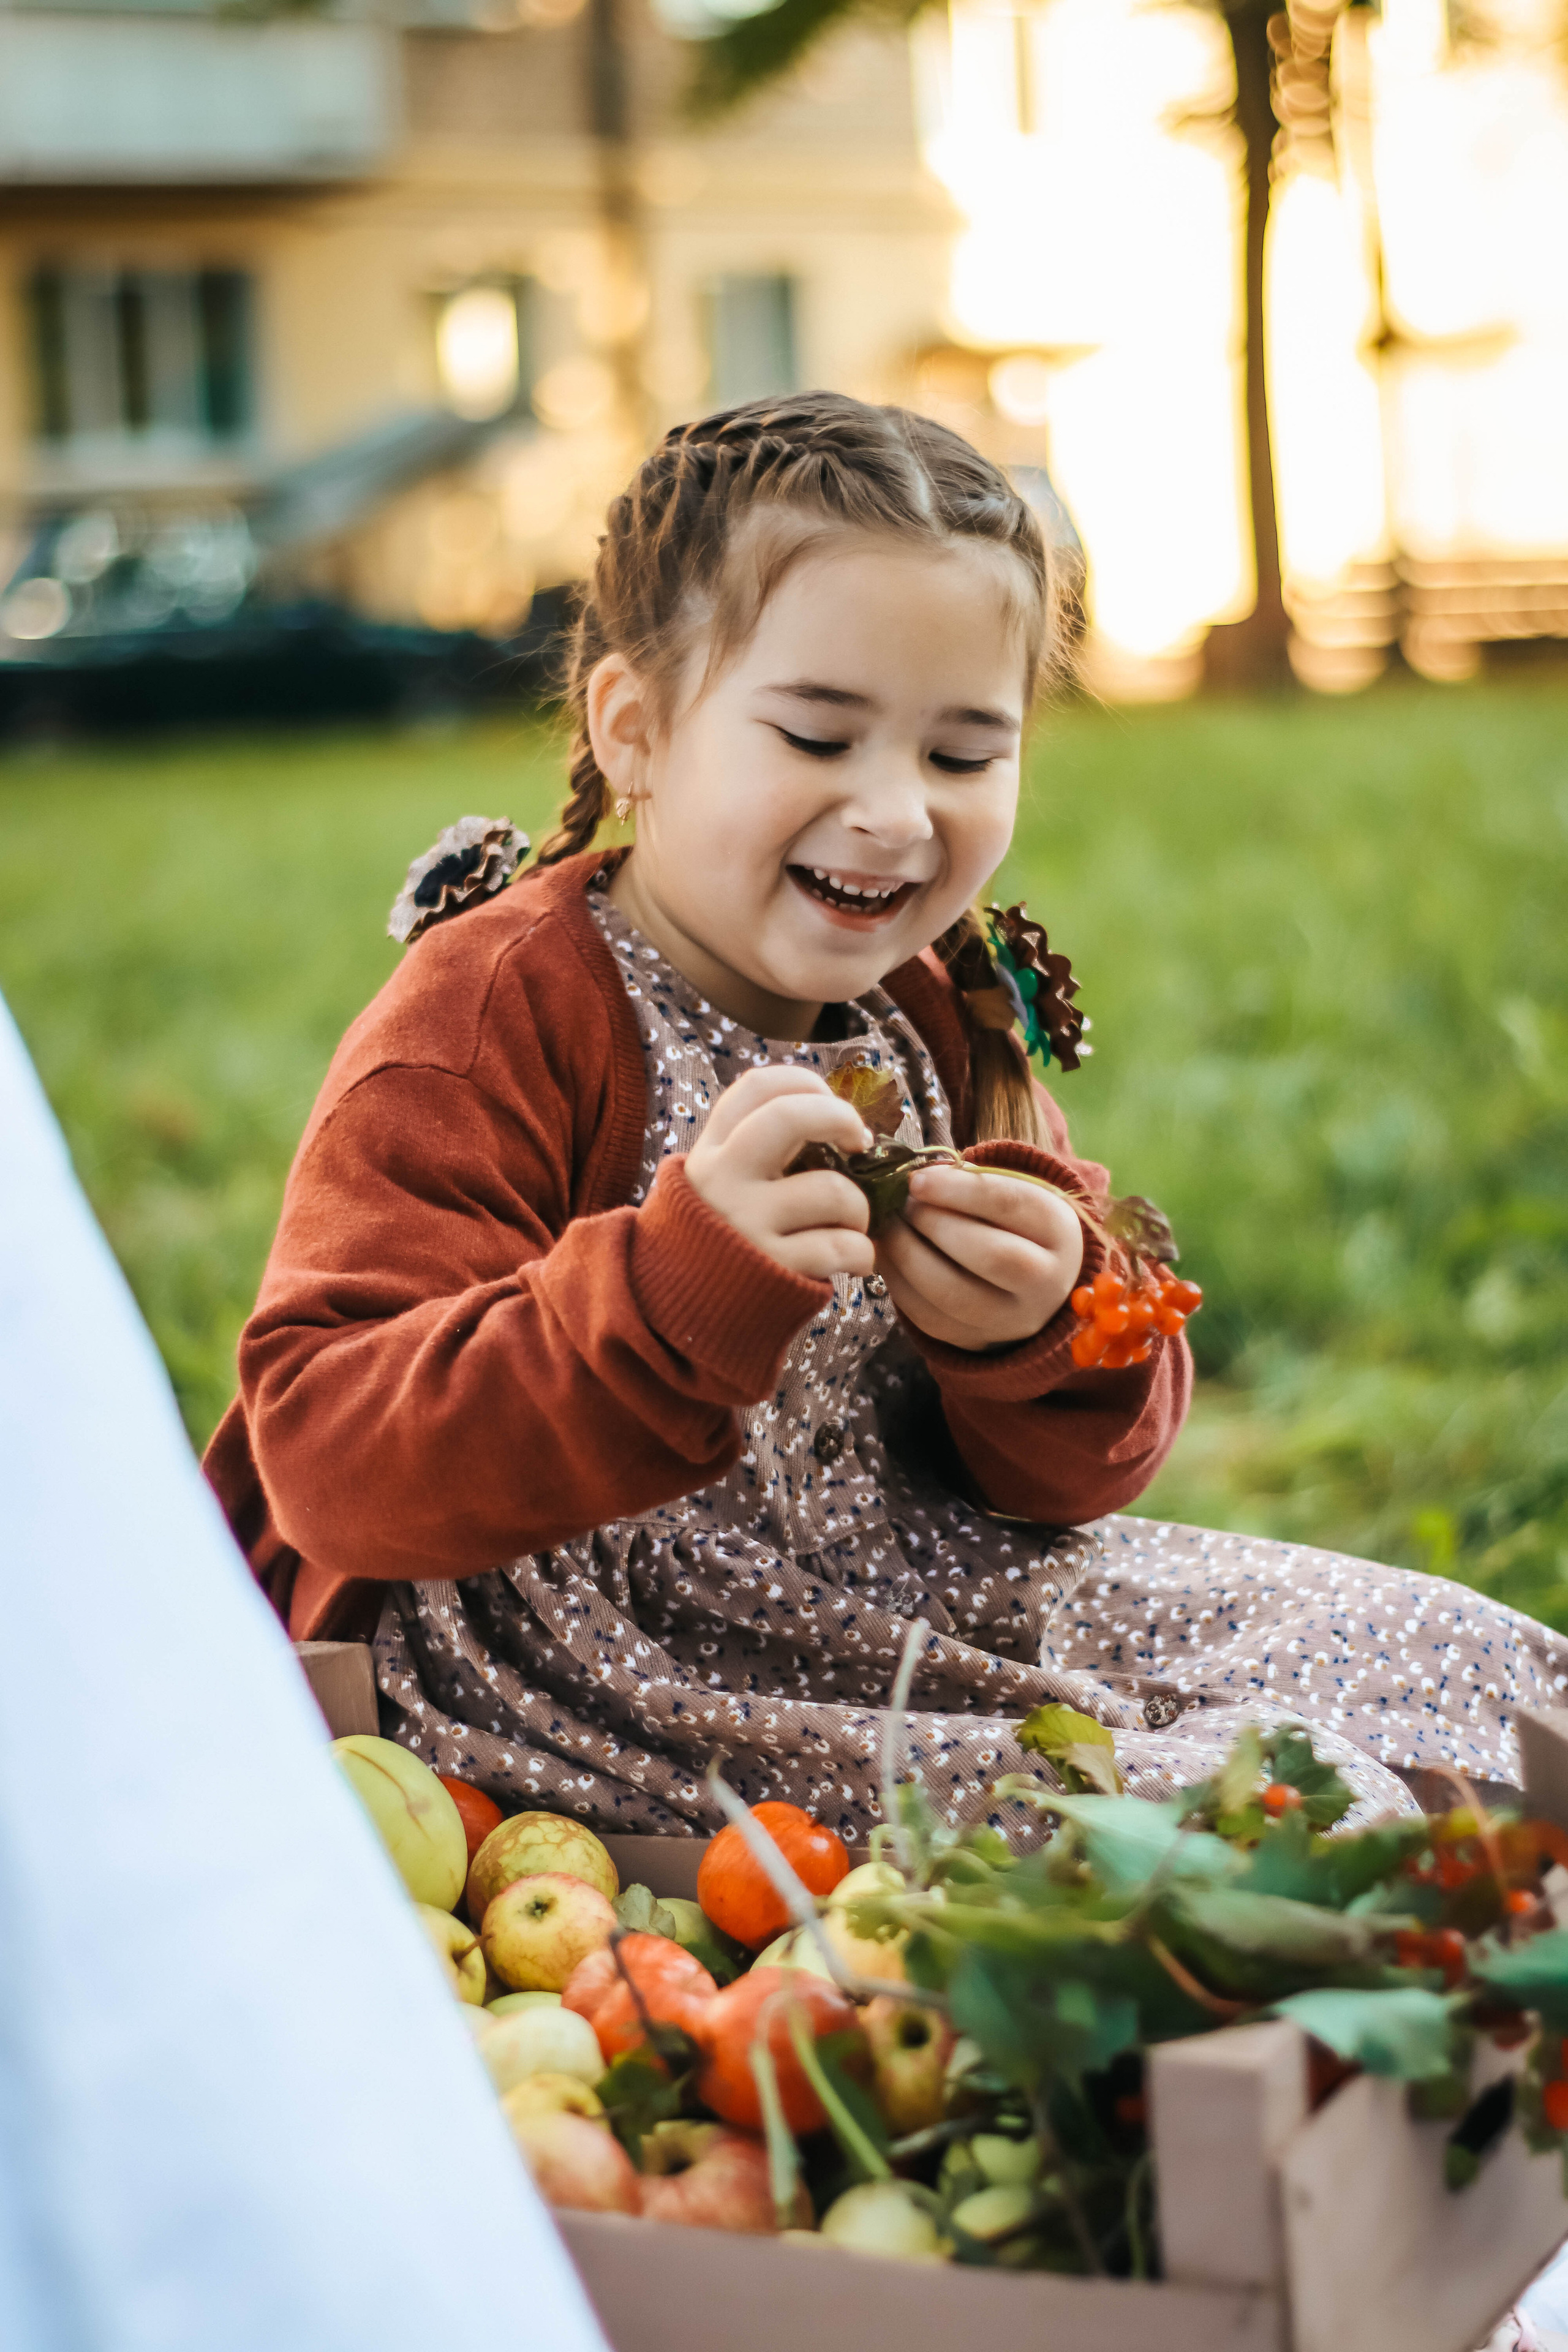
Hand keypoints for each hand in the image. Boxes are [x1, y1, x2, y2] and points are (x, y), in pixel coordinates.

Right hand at [685, 1065, 877, 1281]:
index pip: (758, 1086)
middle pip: (790, 1116)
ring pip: (833, 1190)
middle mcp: (723, 1179)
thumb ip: (755, 1149)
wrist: (679, 1315)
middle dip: (841, 1118)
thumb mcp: (719, 1183)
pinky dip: (863, 1253)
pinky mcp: (771, 1268)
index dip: (807, 1084)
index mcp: (711, 1150)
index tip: (830, 1103)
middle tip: (860, 1142)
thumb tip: (833, 1117)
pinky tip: (854, 1260)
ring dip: (860, 1209)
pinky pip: (842, 1246)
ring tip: (852, 1225)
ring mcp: (746, 1223)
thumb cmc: (720, 1239)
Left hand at [876, 1160, 1084, 1350]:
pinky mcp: (977, 1339)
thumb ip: (971, 1183)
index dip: (958, 1190)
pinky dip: (899, 1283)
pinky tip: (889, 1254)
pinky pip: (928, 1317)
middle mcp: (1046, 1282)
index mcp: (1059, 1231)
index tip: (917, 1180)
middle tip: (905, 1206)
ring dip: (908, 1254)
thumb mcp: (1012, 1193)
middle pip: (988, 1254)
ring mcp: (1013, 1319)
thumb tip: (917, 1181)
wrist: (1034, 1280)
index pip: (1010, 1204)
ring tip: (890, 1227)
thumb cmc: (1014, 1224)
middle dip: (934, 1224)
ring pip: (954, 1294)